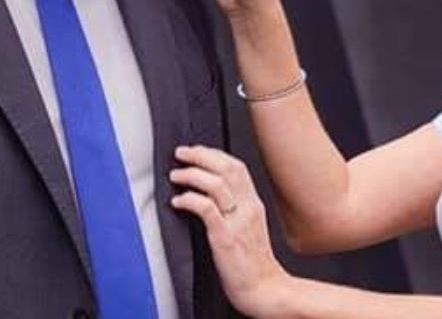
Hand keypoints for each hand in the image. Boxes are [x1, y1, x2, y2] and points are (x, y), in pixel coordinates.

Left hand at [170, 145, 291, 318]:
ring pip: (216, 184)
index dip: (214, 154)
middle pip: (227, 168)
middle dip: (200, 155)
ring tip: (176, 176)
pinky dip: (190, 199)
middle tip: (180, 153)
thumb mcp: (248, 228)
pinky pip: (207, 209)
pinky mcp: (226, 238)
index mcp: (253, 204)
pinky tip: (178, 201)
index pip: (236, 167)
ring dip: (192, 174)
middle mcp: (248, 208)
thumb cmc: (252, 263)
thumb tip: (209, 194)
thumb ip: (235, 209)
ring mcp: (238, 222)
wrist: (265, 290)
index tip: (196, 150)